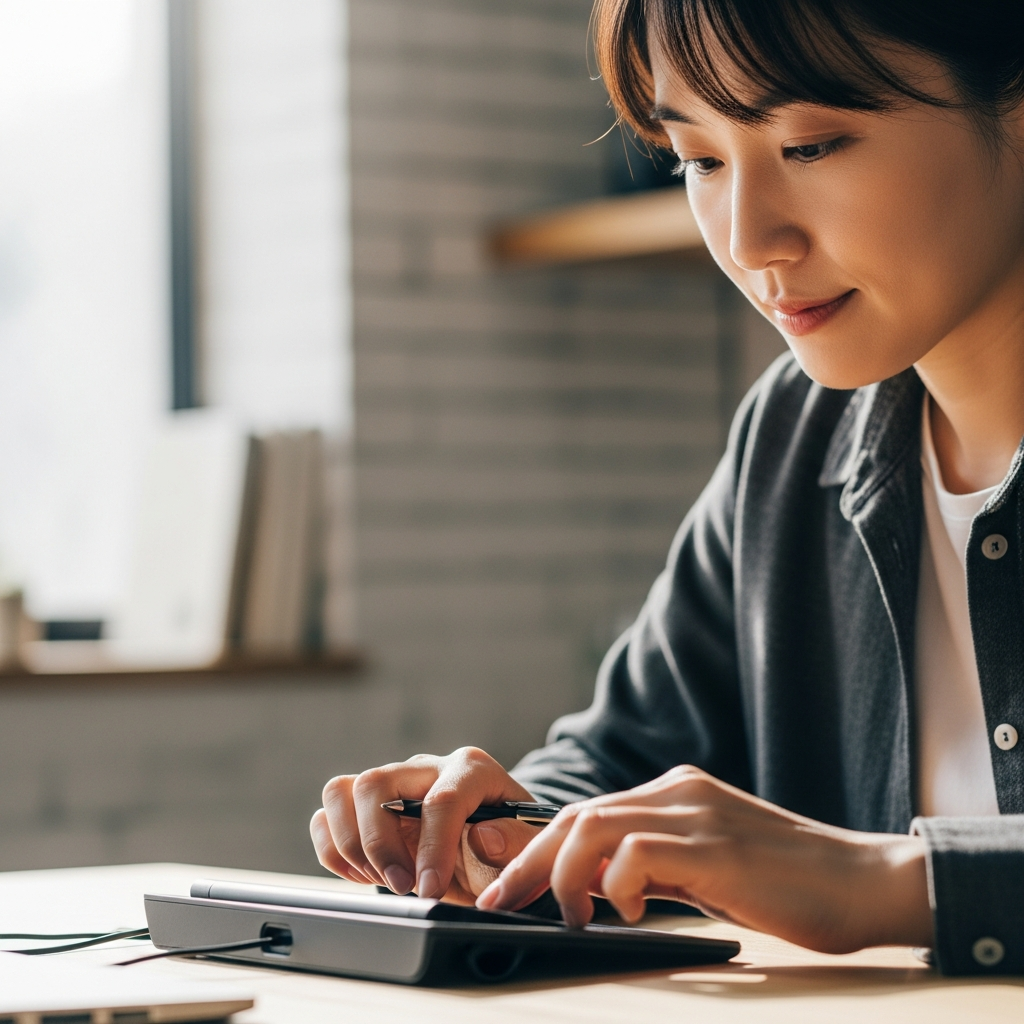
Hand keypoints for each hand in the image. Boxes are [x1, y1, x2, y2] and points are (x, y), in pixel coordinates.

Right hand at [310, 747, 540, 902]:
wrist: (493, 854)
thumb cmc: (510, 848)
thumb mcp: (526, 851)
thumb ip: (512, 844)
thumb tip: (483, 836)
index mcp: (472, 770)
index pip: (442, 799)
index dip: (433, 847)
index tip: (432, 890)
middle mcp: (426, 768)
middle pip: (376, 783)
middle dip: (381, 843)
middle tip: (401, 885)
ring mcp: (392, 784)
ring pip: (343, 792)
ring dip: (352, 844)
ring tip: (382, 878)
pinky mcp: (366, 806)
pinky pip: (327, 815)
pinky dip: (333, 850)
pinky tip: (364, 874)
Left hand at [477, 766, 934, 953]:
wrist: (865, 882)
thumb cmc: (787, 887)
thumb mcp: (706, 871)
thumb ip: (653, 867)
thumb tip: (595, 887)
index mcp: (674, 793)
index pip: (586, 812)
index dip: (538, 849)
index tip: (508, 887)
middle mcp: (677, 792)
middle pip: (576, 815)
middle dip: (529, 861)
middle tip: (504, 903)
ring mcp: (696, 814)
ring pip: (594, 825)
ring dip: (564, 873)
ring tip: (568, 915)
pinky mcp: (714, 846)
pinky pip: (637, 850)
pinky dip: (615, 883)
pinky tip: (627, 911)